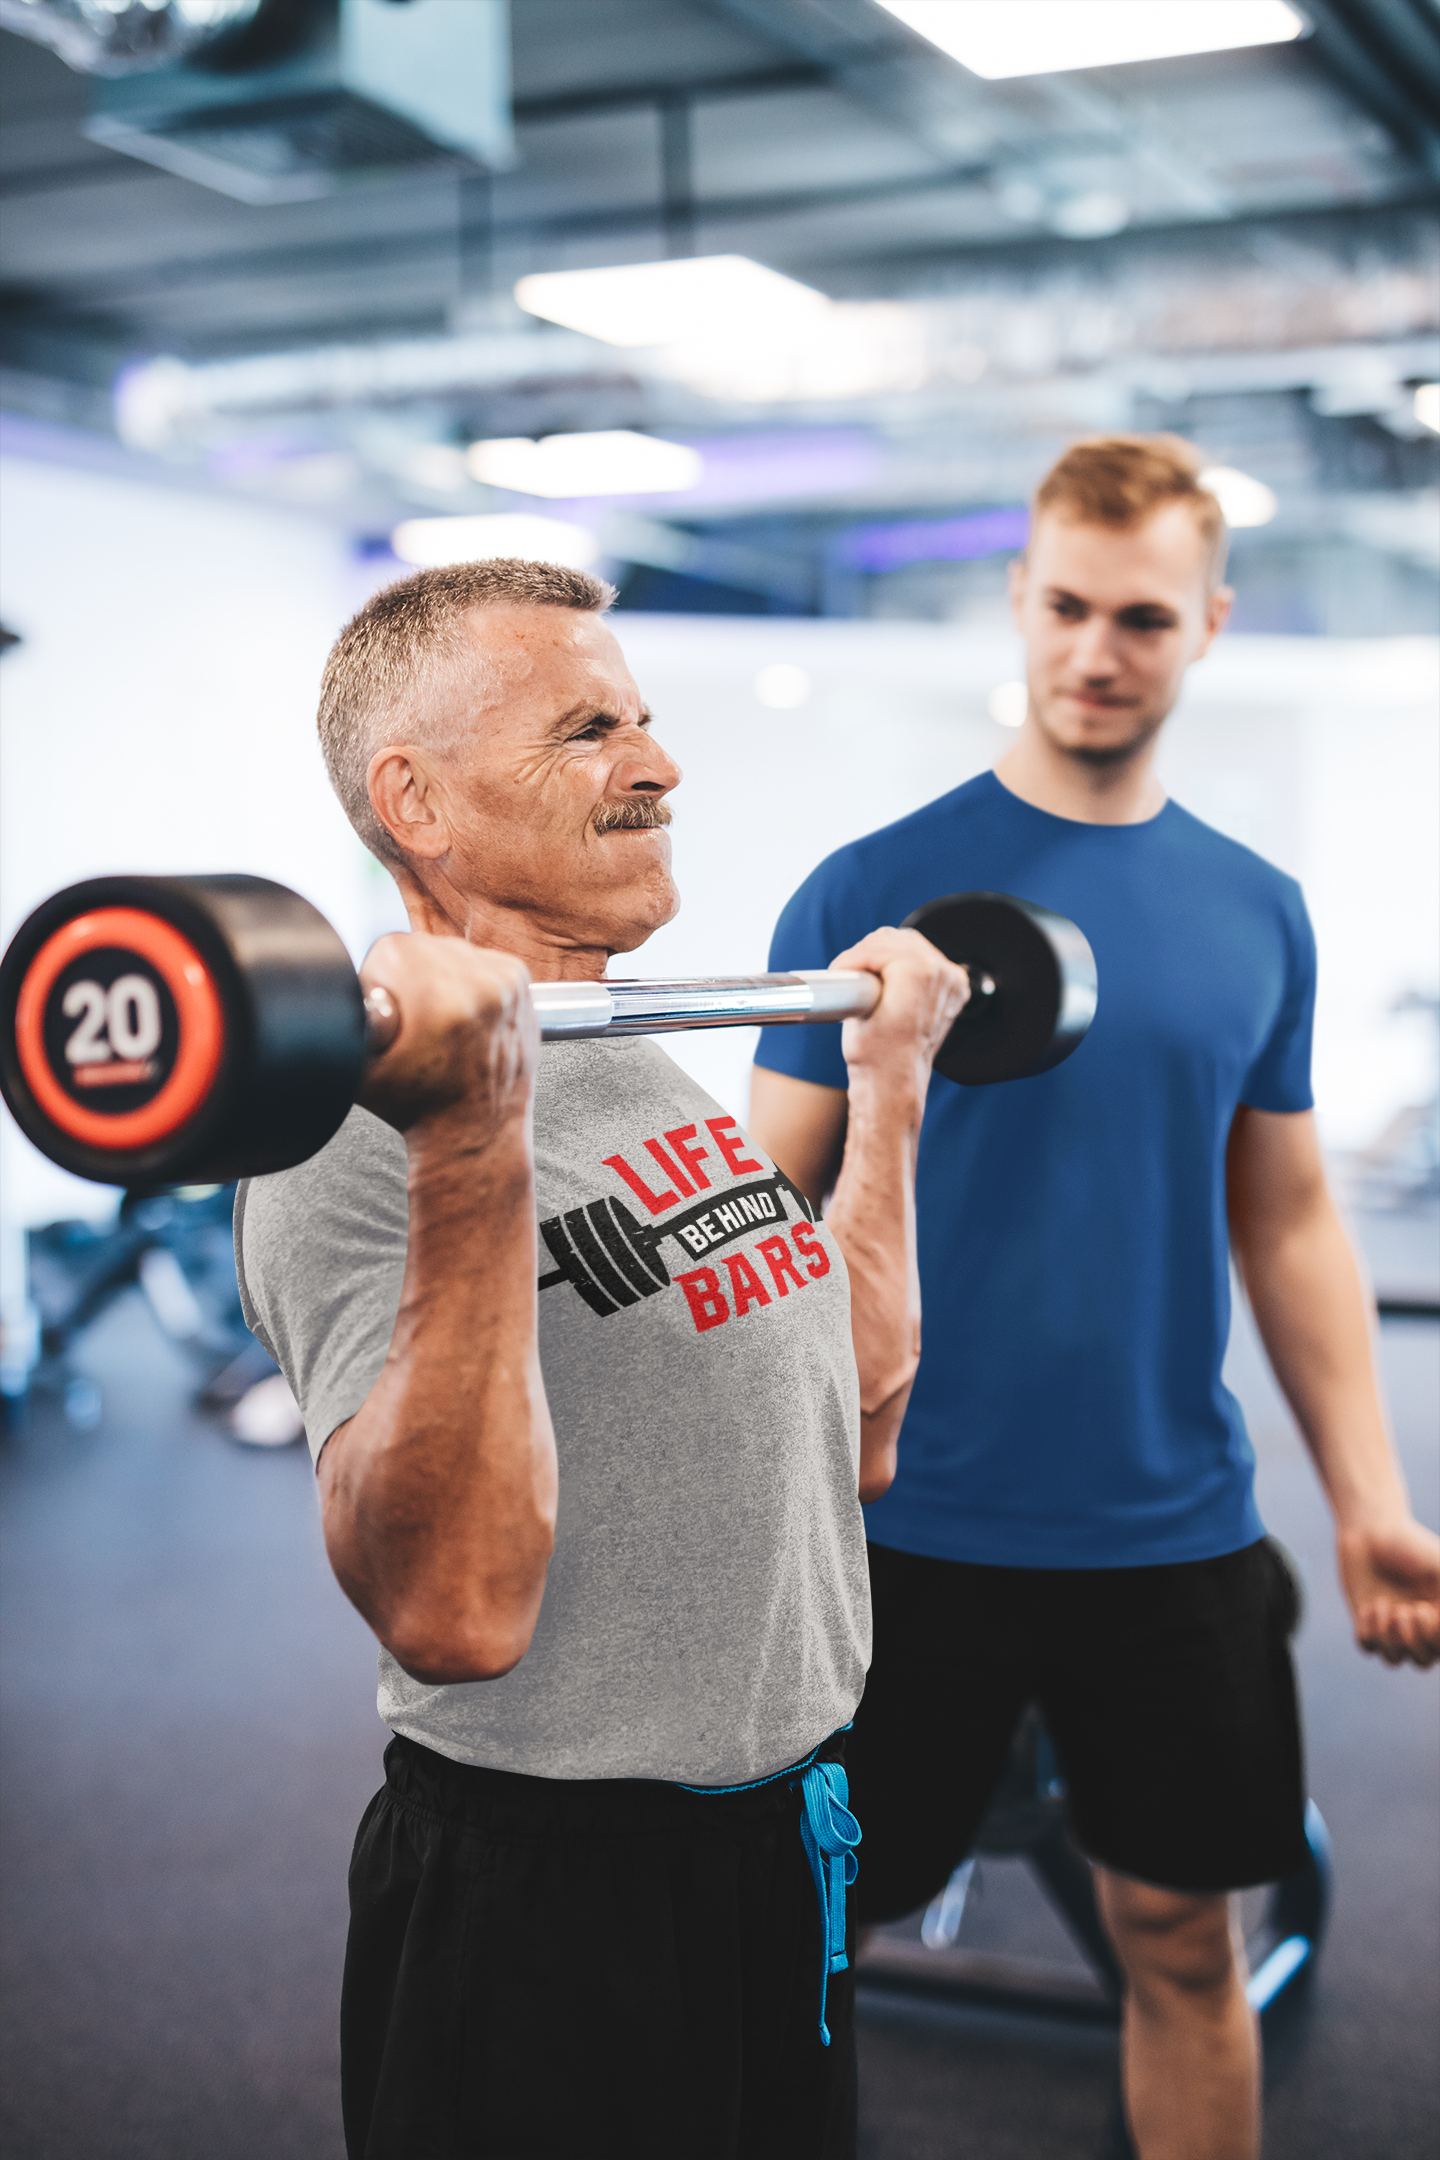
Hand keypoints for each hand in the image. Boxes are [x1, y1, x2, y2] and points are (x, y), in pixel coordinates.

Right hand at [356, 932, 537, 1147]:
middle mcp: (481, 987)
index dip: (379, 980)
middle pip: (420, 945)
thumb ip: (343, 1015)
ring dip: (437, 975)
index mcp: (440, 999)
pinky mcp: (519, 983)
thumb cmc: (417, 1105)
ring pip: (449, 949)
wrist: (474, 1132)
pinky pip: (479, 959)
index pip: (389, 948)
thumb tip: (327, 985)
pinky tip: (461, 1014)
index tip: (391, 1013)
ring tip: (438, 1021)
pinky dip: (466, 979)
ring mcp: (507, 983)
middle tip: (413, 1023)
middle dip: (407, 977)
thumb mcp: (358, 1065)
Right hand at [832, 926, 970, 1095]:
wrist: (893, 1083)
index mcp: (920, 974)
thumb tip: (860, 960)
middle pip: (897, 940)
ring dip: (886, 955)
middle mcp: (942, 975)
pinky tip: (889, 978)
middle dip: (868, 952)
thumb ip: (863, 974)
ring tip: (865, 975)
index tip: (838, 970)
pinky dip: (905, 963)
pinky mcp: (952, 990)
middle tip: (848, 971)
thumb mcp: (856, 1012)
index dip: (854, 957)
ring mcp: (951, 983)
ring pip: (912, 946)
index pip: (879, 946)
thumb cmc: (874, 1057)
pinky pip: (926, 961)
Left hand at [1336, 1516, 1439, 1667]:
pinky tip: (1370, 1605)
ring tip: (1384, 1606)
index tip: (1424, 1608)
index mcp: (1439, 1616)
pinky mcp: (1365, 1619)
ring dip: (1389, 1638)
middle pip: (1422, 1660)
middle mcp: (1417, 1625)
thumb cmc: (1410, 1545)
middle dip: (1413, 1641)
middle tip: (1405, 1610)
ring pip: (1394, 1658)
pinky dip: (1369, 1632)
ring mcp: (1390, 1624)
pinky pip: (1367, 1646)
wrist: (1371, 1530)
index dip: (1433, 1638)